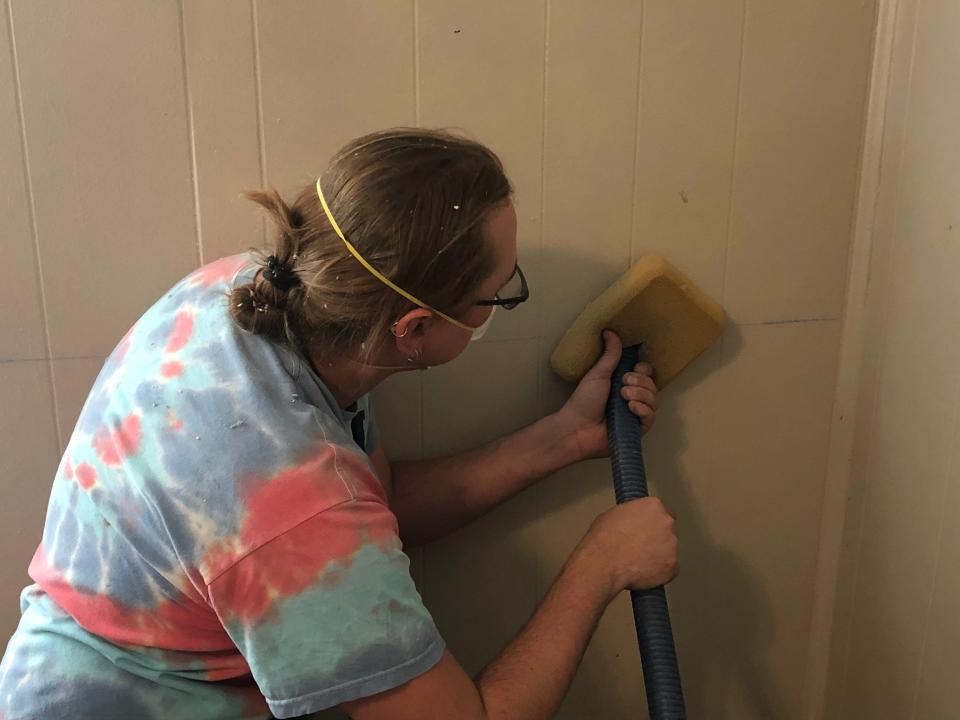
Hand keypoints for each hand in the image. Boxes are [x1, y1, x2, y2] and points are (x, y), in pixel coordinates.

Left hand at [555, 330, 658, 460]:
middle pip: (652, 385)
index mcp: (624, 384)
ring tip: (624, 397)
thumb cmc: (584, 400)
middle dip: (640, 382)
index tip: (634, 368)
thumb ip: (609, 354)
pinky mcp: (638, 430)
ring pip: (654, 400)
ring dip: (641, 395)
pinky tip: (631, 408)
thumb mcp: (598, 374)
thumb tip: (609, 330)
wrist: (577, 427)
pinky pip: (651, 417)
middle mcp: (633, 399)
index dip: (644, 370)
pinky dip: (643, 410)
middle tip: (623, 385)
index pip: (646, 374)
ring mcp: (636, 415)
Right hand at [580, 497, 677, 596]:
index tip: (644, 528)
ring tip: (638, 560)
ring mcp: (672, 545)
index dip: (650, 521)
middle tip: (639, 545)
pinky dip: (658, 572)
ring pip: (669, 550)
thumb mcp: (612, 515)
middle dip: (656, 537)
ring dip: (657, 555)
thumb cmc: (604, 539)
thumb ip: (629, 515)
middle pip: (667, 529)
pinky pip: (668, 569)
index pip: (659, 511)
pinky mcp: (672, 566)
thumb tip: (628, 521)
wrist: (604, 562)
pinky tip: (643, 571)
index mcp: (653, 506)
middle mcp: (666, 522)